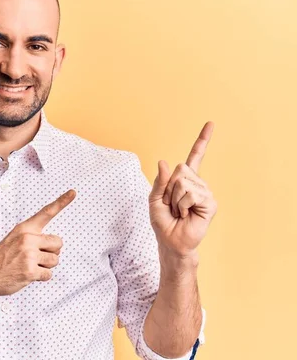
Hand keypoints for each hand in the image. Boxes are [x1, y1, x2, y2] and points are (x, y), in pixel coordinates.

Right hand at [0, 189, 75, 297]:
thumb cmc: (0, 259)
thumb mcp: (14, 239)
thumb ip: (32, 238)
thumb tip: (55, 245)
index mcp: (24, 228)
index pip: (46, 212)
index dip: (62, 201)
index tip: (73, 192)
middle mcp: (28, 238)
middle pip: (58, 243)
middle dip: (52, 252)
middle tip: (36, 257)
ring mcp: (29, 255)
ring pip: (55, 260)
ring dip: (45, 266)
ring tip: (29, 266)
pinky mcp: (30, 271)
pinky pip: (48, 274)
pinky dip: (41, 277)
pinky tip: (27, 275)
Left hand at [149, 122, 217, 257]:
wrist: (171, 241)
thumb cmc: (162, 222)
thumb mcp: (154, 199)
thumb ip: (159, 181)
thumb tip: (164, 162)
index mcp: (184, 180)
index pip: (194, 157)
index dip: (202, 140)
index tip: (211, 123)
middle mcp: (197, 183)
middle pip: (180, 169)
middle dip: (169, 189)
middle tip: (172, 204)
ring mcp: (205, 192)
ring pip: (183, 183)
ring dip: (175, 199)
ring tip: (179, 211)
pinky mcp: (210, 203)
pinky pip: (191, 194)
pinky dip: (183, 205)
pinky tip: (187, 214)